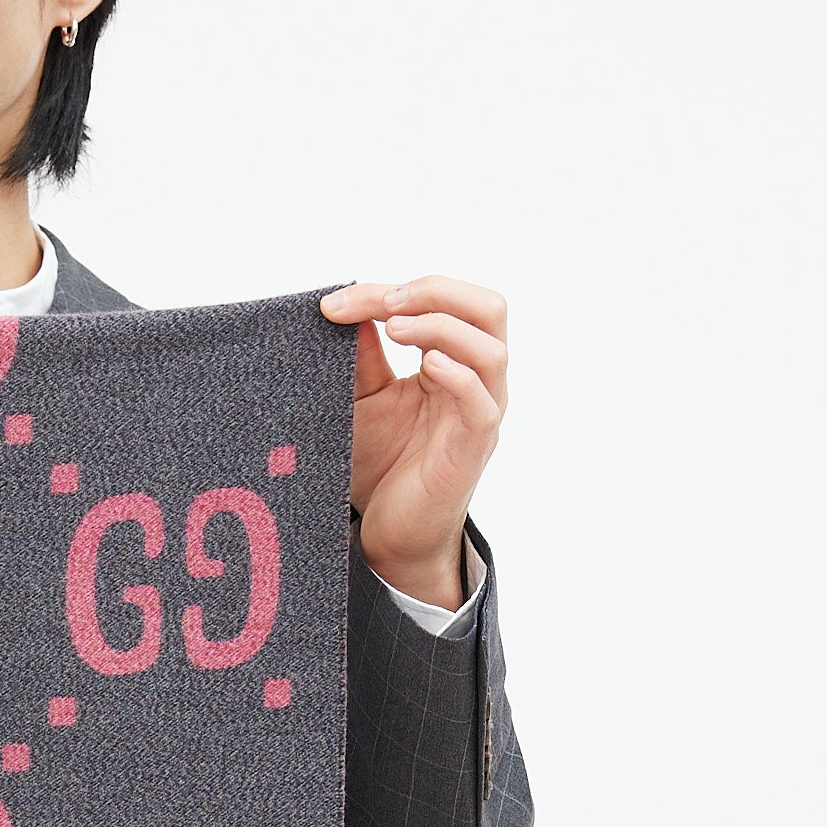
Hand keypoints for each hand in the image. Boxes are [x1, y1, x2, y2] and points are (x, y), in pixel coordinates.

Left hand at [319, 275, 508, 610]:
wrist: (388, 534)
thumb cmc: (382, 466)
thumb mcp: (363, 398)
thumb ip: (361, 355)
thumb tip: (343, 305)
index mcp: (452, 361)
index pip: (442, 303)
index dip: (388, 292)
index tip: (335, 304)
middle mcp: (476, 381)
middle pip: (488, 309)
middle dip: (437, 292)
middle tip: (386, 303)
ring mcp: (480, 413)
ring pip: (491, 348)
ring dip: (441, 327)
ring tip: (394, 330)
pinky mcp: (474, 447)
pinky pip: (482, 403)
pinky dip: (458, 375)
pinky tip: (425, 366)